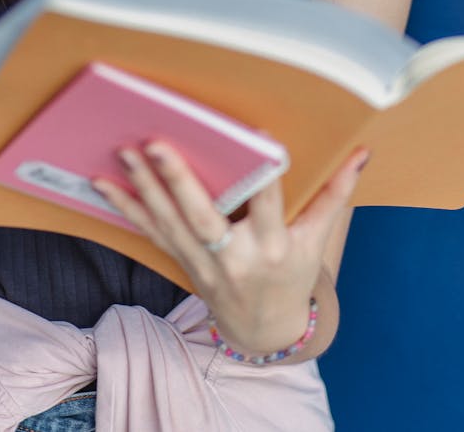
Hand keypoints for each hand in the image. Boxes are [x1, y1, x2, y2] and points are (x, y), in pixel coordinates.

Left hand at [92, 140, 368, 356]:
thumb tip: (362, 151)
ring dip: (143, 187)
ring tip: (124, 150)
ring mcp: (204, 263)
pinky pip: (150, 233)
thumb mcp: (317, 237)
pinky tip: (102, 182)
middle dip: (179, 181)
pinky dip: (125, 207)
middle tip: (156, 144)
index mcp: (273, 245)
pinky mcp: (181, 262)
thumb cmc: (292, 271)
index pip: (269, 203)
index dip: (265, 174)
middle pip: (204, 217)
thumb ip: (336, 192)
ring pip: (170, 223)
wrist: (263, 328)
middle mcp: (235, 256)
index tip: (256, 136)